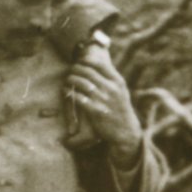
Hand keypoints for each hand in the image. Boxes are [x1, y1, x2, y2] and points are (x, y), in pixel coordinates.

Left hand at [66, 44, 143, 161]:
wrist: (125, 130)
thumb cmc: (120, 109)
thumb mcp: (121, 91)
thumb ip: (112, 79)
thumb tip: (100, 65)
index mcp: (118, 82)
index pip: (100, 65)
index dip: (87, 61)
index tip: (79, 61)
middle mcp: (112, 89)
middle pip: (89, 72)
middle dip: (77, 69)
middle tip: (70, 70)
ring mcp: (104, 100)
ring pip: (83, 84)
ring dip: (72, 79)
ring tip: (67, 79)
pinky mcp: (96, 111)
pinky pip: (80, 98)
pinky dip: (71, 93)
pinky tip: (66, 91)